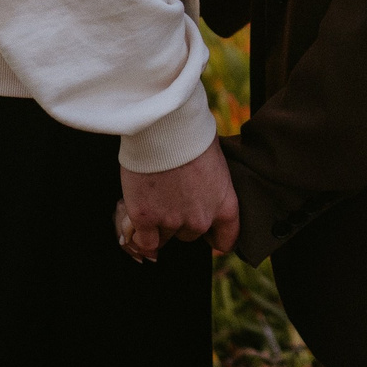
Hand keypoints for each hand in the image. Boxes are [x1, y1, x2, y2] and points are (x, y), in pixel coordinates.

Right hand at [117, 142, 239, 260]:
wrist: (164, 126)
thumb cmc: (192, 134)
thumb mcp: (215, 162)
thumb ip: (212, 185)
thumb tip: (203, 187)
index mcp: (225, 205)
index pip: (226, 240)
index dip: (214, 238)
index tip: (207, 234)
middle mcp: (201, 220)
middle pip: (190, 234)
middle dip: (180, 220)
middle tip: (171, 197)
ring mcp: (172, 221)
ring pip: (165, 237)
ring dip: (159, 223)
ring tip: (153, 198)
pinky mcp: (145, 218)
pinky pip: (145, 240)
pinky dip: (140, 234)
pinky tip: (140, 221)